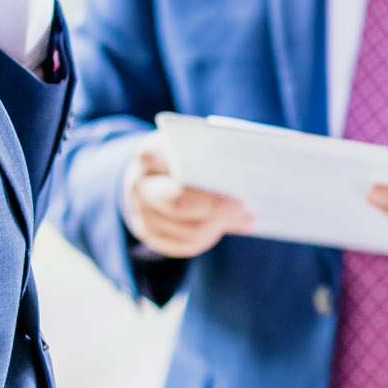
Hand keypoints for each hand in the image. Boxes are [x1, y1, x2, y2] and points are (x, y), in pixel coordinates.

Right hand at [121, 130, 252, 257]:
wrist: (148, 166)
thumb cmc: (182, 149)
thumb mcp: (193, 141)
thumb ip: (214, 154)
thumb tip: (248, 181)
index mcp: (150, 156)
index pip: (179, 181)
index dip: (211, 197)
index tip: (241, 200)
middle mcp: (139, 186)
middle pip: (178, 207)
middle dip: (217, 213)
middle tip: (247, 213)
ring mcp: (140, 213)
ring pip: (184, 232)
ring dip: (216, 228)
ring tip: (244, 219)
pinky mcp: (148, 232)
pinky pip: (181, 245)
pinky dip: (205, 239)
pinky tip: (222, 228)